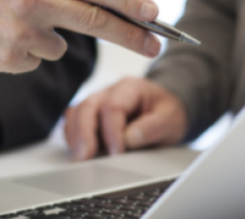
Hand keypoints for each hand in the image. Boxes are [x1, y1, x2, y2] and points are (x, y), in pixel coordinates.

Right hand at [0, 0, 161, 73]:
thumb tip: (98, 4)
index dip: (130, 3)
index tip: (155, 15)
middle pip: (96, 22)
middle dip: (132, 36)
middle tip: (156, 45)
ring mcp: (20, 32)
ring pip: (58, 47)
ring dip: (46, 39)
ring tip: (10, 22)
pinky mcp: (7, 59)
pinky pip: (33, 61)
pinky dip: (23, 53)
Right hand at [64, 77, 186, 159]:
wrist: (165, 111)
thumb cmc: (167, 112)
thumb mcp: (171, 118)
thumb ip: (153, 127)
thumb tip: (130, 139)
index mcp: (130, 87)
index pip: (112, 106)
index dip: (112, 131)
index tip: (117, 153)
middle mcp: (109, 92)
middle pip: (87, 107)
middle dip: (84, 133)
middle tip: (85, 156)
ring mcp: (97, 102)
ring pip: (75, 113)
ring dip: (75, 136)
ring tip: (79, 157)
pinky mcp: (91, 116)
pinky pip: (73, 122)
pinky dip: (73, 137)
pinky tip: (78, 152)